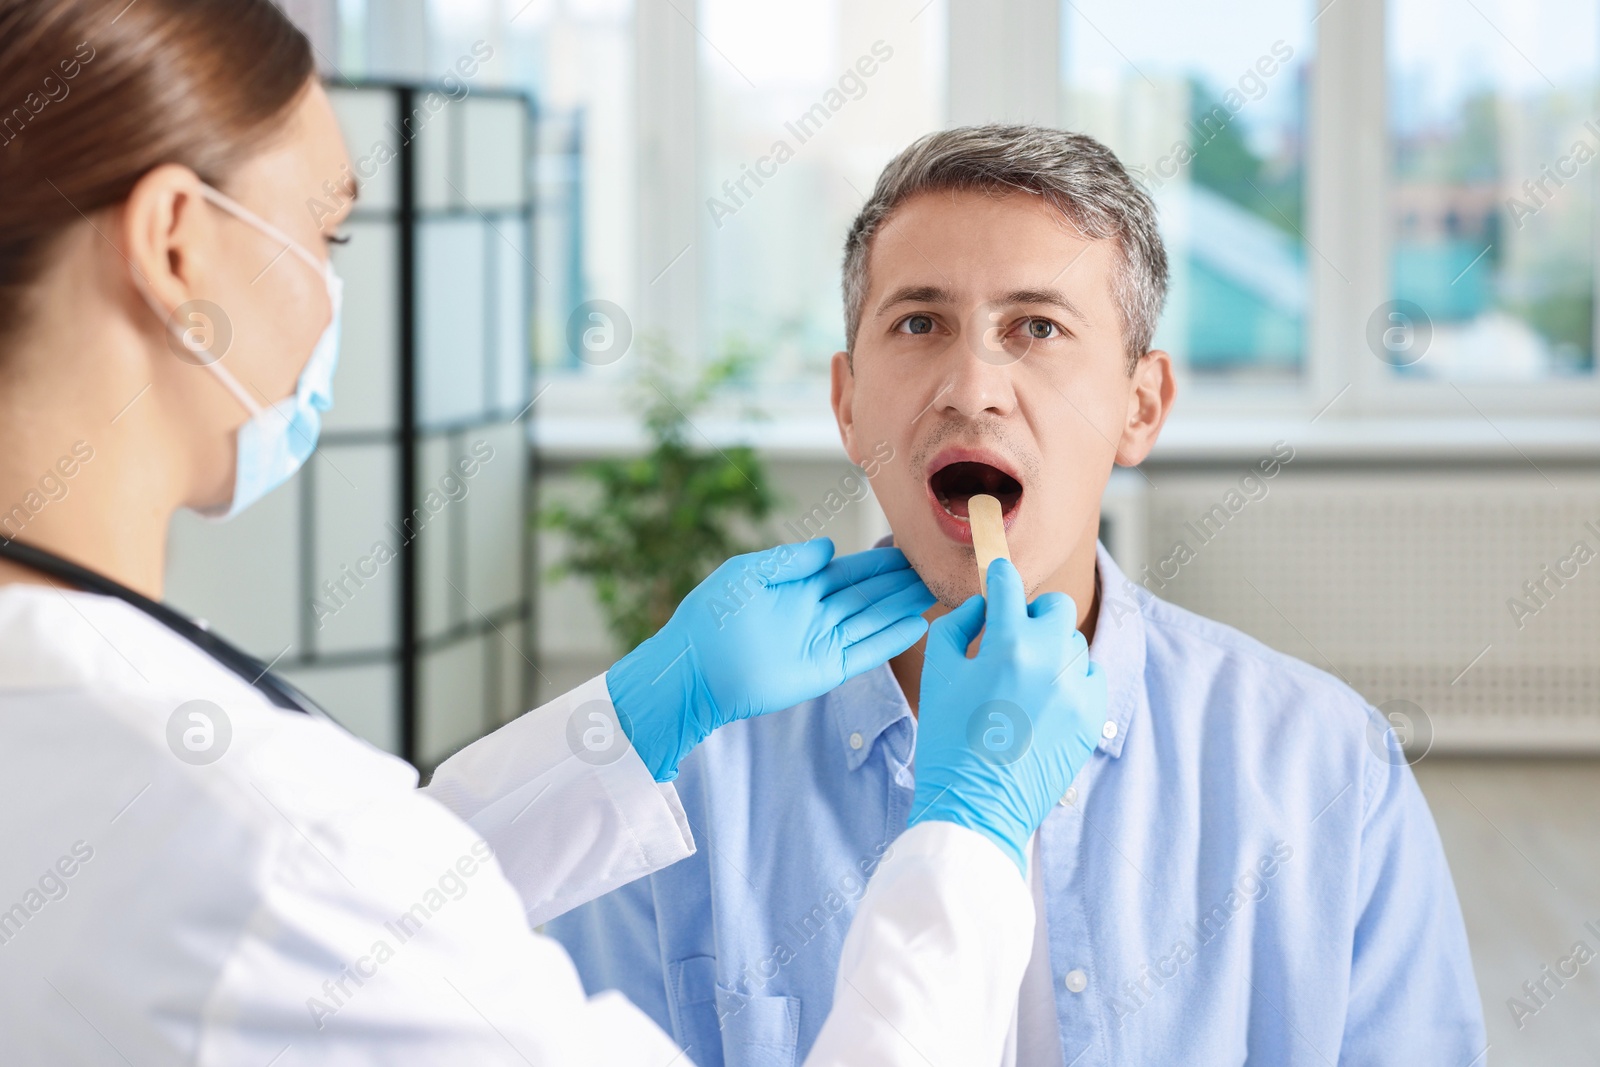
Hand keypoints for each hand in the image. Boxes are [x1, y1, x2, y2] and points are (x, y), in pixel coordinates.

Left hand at [607, 538, 934, 780]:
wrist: (694, 670)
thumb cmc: (711, 617)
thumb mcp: (746, 574)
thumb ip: (787, 561)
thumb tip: (829, 548)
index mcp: (801, 585)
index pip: (852, 571)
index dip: (882, 562)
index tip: (911, 551)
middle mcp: (819, 612)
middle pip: (871, 595)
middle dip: (902, 583)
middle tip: (937, 570)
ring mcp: (824, 641)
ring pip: (874, 621)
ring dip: (904, 607)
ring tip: (935, 593)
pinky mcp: (825, 670)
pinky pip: (865, 653)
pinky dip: (890, 641)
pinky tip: (916, 626)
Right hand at [908, 558, 1106, 874]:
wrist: (976, 807)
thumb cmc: (947, 742)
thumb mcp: (937, 674)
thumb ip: (957, 625)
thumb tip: (982, 605)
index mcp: (1007, 644)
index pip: (1010, 585)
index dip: (1000, 576)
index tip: (998, 576)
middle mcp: (1050, 660)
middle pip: (1057, 607)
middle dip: (1034, 614)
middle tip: (1012, 637)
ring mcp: (1077, 691)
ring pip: (1074, 645)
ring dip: (1051, 651)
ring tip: (1024, 681)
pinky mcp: (1093, 718)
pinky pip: (1092, 679)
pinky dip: (1072, 681)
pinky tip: (1045, 701)